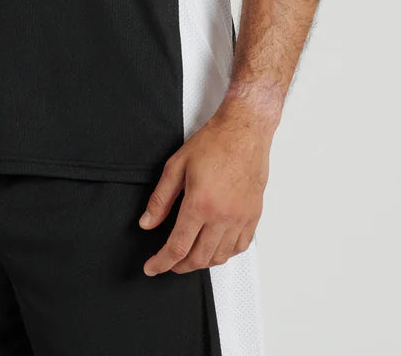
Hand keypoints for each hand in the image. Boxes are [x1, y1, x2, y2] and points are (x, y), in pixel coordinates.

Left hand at [139, 95, 275, 274]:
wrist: (244, 132)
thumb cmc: (213, 143)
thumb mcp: (176, 166)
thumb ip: (160, 199)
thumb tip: (147, 223)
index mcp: (200, 204)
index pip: (177, 246)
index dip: (162, 262)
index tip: (152, 268)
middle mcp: (223, 216)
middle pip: (198, 258)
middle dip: (179, 266)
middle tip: (167, 262)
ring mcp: (241, 219)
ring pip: (219, 257)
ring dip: (201, 262)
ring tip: (188, 255)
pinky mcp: (253, 216)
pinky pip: (239, 247)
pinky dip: (224, 254)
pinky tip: (214, 247)